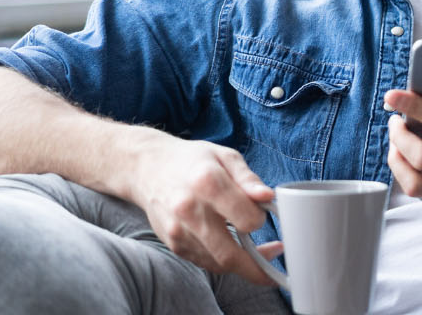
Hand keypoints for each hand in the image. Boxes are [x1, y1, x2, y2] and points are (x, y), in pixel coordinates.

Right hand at [123, 135, 283, 284]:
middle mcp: (189, 211)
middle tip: (274, 260)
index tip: (261, 213)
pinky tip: (234, 249)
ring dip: (243, 265)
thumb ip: (248, 178)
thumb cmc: (191, 161)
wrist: (147, 167)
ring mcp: (178, 231)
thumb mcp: (225, 156)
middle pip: (230, 254)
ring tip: (258, 254)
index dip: (259, 219)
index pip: (246, 219)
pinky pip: (205, 262)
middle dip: (258, 266)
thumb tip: (268, 197)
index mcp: (206, 183)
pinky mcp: (173, 243)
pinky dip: (223, 261)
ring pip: (218, 264)